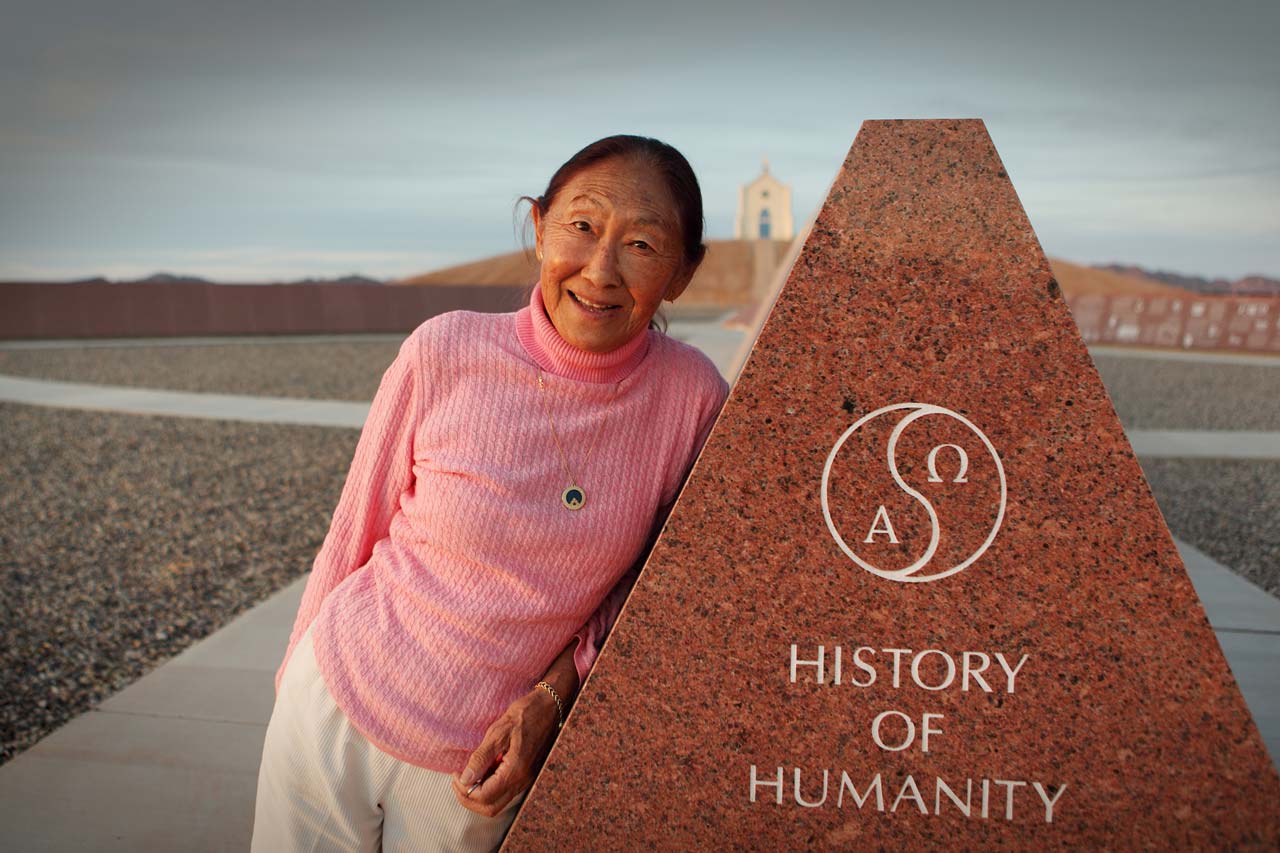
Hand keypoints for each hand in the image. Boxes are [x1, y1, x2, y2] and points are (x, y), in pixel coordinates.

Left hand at [451, 686, 559, 816]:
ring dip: (478, 796)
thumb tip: (465, 779)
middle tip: (458, 780)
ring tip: (468, 775)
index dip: (465, 790)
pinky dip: (488, 788)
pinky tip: (482, 771)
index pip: (484, 796)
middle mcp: (522, 781)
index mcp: (515, 771)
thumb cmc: (523, 716)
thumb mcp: (497, 732)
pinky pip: (504, 793)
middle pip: (490, 808)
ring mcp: (525, 780)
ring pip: (497, 804)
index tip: (456, 774)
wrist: (548, 708)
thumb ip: (481, 758)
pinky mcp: (525, 776)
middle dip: (469, 799)